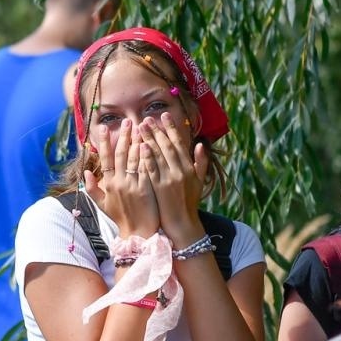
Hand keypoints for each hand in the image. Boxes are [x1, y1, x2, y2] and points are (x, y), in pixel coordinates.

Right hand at [97, 119, 160, 237]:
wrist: (138, 233)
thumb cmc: (122, 218)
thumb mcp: (103, 205)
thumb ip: (93, 189)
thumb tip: (85, 173)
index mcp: (108, 185)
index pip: (105, 159)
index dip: (104, 142)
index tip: (104, 128)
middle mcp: (119, 183)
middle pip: (121, 154)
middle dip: (124, 136)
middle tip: (127, 121)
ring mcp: (133, 185)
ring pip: (135, 158)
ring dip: (137, 140)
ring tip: (141, 126)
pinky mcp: (147, 188)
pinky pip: (147, 168)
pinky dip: (147, 155)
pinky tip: (150, 143)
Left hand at [142, 114, 204, 243]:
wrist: (183, 224)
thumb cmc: (189, 203)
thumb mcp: (199, 182)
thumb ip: (201, 162)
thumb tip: (200, 145)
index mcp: (189, 167)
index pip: (179, 143)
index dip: (171, 128)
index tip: (164, 115)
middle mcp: (180, 171)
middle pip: (167, 145)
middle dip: (156, 130)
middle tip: (147, 118)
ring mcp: (170, 179)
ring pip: (158, 155)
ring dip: (149, 139)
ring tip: (140, 126)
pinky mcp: (160, 188)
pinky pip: (152, 170)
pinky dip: (147, 157)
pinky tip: (141, 146)